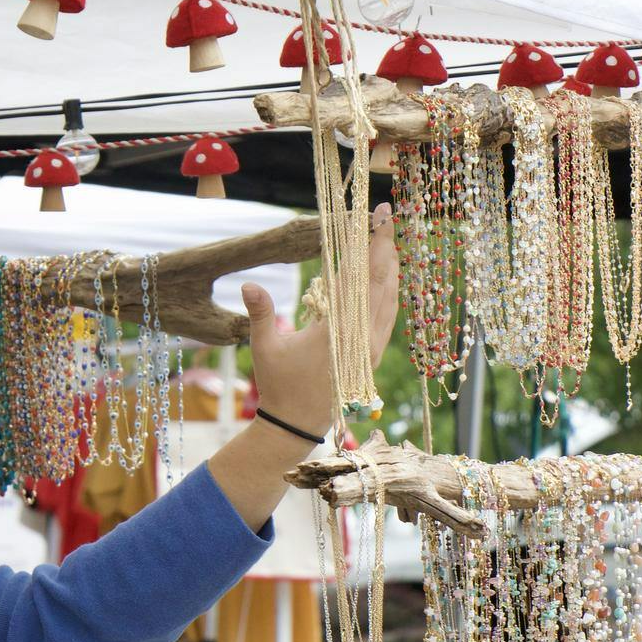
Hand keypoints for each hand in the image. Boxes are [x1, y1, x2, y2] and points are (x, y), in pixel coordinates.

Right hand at [240, 203, 398, 436]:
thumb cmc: (279, 385)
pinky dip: (389, 291)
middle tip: (387, 217)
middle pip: (383, 282)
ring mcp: (372, 348)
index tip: (378, 216)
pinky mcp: (373, 355)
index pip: (362, 277)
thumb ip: (261, 312)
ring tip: (389, 240)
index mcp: (339, 332)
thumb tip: (249, 283)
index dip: (372, 244)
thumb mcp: (264, 347)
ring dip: (391, 267)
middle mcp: (363, 338)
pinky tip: (387, 279)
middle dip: (387, 246)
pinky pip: (388, 315)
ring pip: (391, 299)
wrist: (296, 425)